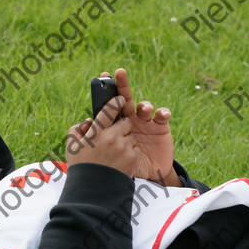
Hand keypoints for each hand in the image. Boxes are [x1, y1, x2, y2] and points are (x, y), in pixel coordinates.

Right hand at [66, 96, 139, 176]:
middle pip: (125, 122)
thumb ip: (77, 130)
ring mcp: (123, 147)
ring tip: (116, 153)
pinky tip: (121, 161)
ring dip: (126, 141)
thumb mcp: (72, 147)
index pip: (109, 109)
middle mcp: (111, 137)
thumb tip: (89, 121)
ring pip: (131, 136)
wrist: (93, 190)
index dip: (115, 101)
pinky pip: (136, 149)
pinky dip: (130, 153)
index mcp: (96, 132)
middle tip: (115, 136)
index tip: (118, 99)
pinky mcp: (133, 158)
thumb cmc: (81, 167)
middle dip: (122, 127)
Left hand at [100, 68, 181, 185]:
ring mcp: (146, 122)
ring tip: (143, 108)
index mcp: (115, 123)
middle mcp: (131, 118)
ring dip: (144, 105)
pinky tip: (161, 114)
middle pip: (127, 98)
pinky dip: (163, 112)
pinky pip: (163, 116)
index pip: (110, 104)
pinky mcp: (161, 128)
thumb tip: (86, 123)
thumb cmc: (121, 164)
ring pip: (145, 107)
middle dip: (122, 85)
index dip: (107, 91)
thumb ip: (94, 138)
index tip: (102, 75)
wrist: (143, 176)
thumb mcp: (107, 152)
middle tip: (119, 73)